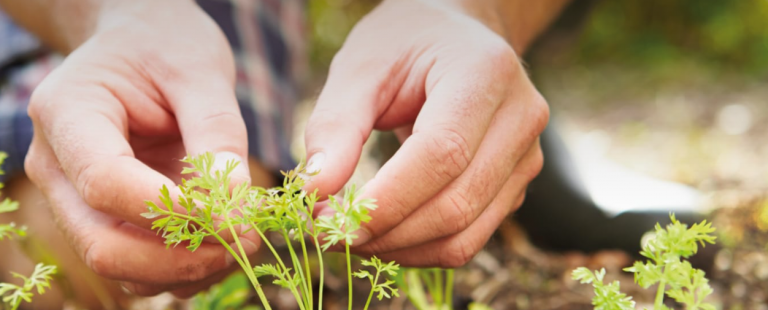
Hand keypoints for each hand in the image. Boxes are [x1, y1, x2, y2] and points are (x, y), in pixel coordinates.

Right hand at [24, 0, 255, 296]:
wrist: (146, 45)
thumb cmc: (169, 46)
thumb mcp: (201, 73)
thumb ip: (217, 135)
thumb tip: (234, 209)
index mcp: (67, 112)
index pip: (105, 181)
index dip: (172, 210)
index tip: (234, 216)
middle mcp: (58, 165)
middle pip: (102, 243)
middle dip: (179, 257)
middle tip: (246, 240)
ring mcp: (76, 199)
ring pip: (119, 265)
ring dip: (186, 270)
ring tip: (245, 241)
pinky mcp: (106, 219)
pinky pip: (137, 266)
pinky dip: (184, 269)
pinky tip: (226, 243)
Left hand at [304, 0, 548, 266]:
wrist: (455, 37)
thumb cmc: (404, 44)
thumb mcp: (361, 66)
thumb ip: (336, 125)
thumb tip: (315, 193)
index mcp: (486, 72)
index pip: (443, 153)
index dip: (385, 200)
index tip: (326, 219)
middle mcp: (520, 118)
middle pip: (456, 204)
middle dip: (384, 233)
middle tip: (326, 233)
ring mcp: (525, 157)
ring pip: (464, 235)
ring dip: (398, 250)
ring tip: (348, 235)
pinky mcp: (513, 187)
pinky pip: (467, 239)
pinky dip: (417, 248)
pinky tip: (380, 233)